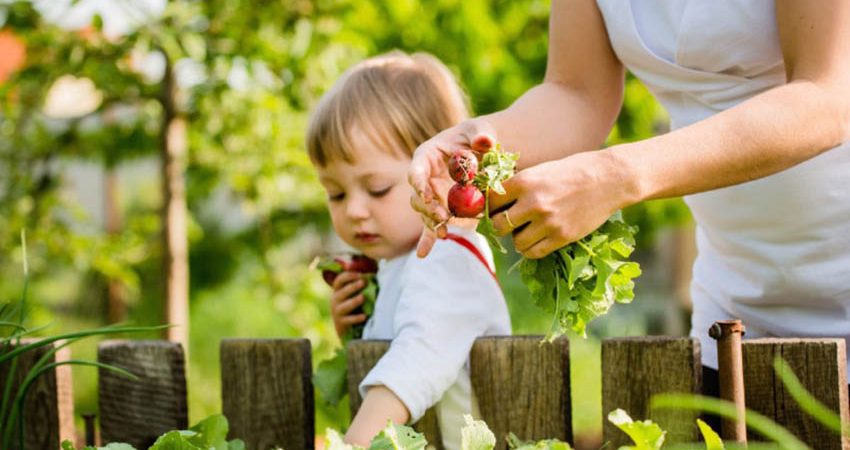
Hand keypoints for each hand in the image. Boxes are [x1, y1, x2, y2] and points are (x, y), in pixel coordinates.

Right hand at [329, 271, 366, 337]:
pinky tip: (364, 316)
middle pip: (341, 292)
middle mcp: (335, 300)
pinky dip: (356, 318)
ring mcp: (337, 311)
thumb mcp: (354, 293)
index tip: (360, 274)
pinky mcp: (341, 322)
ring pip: (344, 306)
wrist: (346, 326)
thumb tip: (372, 274)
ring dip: (353, 301)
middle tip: (363, 282)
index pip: (339, 280)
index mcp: (338, 290)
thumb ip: (360, 284)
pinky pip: (348, 320)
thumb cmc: (353, 304)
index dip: (348, 276)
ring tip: (363, 297)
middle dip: (352, 287)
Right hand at [408, 118, 497, 256]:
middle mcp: (425, 178)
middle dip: (428, 208)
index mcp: (427, 156)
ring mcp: (432, 196)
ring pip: (425, 213)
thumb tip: (485, 142)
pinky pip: (431, 226)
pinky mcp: (442, 210)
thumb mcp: (481, 130)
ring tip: (445, 232)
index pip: (416, 170)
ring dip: (433, 223)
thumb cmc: (477, 136)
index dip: (418, 182)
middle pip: (418, 196)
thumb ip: (483, 134)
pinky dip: (428, 240)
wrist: (483, 152)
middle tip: (441, 215)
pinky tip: (423, 254)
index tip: (426, 194)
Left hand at [488, 149, 631, 258]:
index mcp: (524, 181)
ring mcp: (548, 222)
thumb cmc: (573, 171)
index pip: (491, 201)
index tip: (495, 208)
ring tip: (527, 229)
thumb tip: (494, 199)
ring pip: (516, 242)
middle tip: (508, 221)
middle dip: (500, 224)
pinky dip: (531, 248)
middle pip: (498, 225)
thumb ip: (519, 185)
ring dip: (518, 237)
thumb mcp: (541, 170)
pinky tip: (537, 238)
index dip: (490, 206)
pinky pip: (533, 252)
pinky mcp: (562, 237)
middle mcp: (533, 202)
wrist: (608, 179)